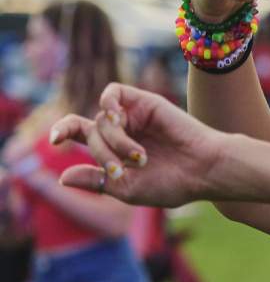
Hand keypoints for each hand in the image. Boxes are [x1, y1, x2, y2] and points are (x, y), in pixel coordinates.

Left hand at [51, 84, 225, 207]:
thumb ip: (95, 180)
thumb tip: (61, 176)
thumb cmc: (171, 183)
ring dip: (114, 141)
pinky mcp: (145, 102)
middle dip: (93, 147)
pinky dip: (109, 106)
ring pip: (102, 118)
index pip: (80, 133)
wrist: (202, 170)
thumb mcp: (126, 188)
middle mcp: (122, 129)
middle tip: (114, 166)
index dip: (62, 131)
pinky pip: (113, 93)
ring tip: (138, 157)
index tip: (54, 141)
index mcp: (115, 149)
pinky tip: (120, 122)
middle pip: (89, 130)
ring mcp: (133, 115)